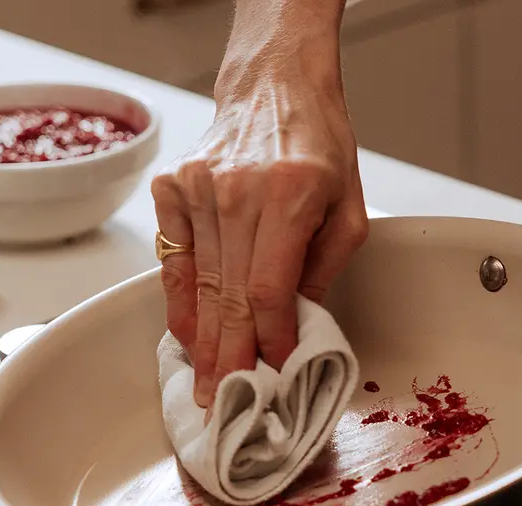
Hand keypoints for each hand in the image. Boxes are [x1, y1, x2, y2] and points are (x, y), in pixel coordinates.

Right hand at [151, 42, 366, 407]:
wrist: (273, 85)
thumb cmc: (318, 144)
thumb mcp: (348, 206)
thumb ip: (325, 267)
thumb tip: (298, 324)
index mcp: (291, 195)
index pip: (269, 289)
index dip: (269, 339)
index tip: (272, 372)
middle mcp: (238, 192)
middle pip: (229, 296)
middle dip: (228, 358)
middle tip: (223, 403)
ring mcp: (198, 188)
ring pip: (200, 283)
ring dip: (202, 340)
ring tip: (202, 383)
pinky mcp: (173, 187)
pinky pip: (175, 258)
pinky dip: (180, 300)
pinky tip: (185, 335)